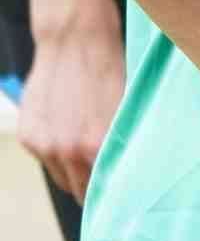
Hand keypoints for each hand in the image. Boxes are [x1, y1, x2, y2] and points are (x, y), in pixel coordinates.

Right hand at [17, 14, 124, 203]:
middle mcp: (65, 150)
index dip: (115, 196)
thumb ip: (124, 143)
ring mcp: (42, 144)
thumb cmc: (111, 71)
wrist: (76, 40)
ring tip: (91, 158)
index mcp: (96, 146)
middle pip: (80, 191)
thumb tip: (132, 172)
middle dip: (94, 189)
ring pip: (61, 176)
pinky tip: (71, 136)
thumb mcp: (127, 110)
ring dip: (74, 172)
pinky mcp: (27, 135)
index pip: (105, 191)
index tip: (123, 200)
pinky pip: (45, 159)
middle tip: (109, 186)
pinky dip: (57, 154)